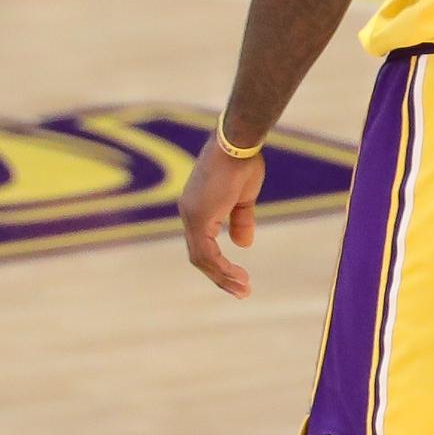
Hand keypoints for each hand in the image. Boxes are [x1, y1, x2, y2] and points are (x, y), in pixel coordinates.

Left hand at [180, 137, 266, 299]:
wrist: (238, 144)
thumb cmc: (242, 163)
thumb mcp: (244, 197)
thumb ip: (241, 220)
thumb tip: (243, 244)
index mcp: (197, 208)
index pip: (203, 244)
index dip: (219, 264)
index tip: (239, 277)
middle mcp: (189, 213)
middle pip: (200, 256)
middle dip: (220, 276)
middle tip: (242, 291)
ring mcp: (192, 216)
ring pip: (202, 258)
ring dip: (223, 277)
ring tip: (243, 289)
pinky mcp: (199, 217)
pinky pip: (207, 252)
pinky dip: (222, 268)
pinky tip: (238, 276)